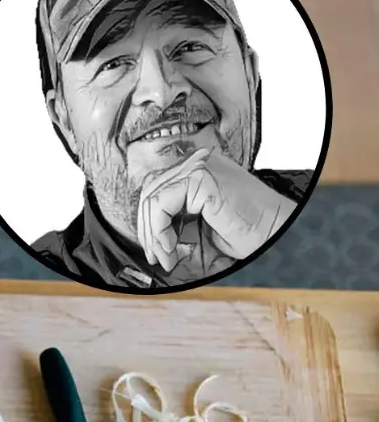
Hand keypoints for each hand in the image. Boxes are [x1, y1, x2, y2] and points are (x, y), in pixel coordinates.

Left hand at [137, 147, 296, 271]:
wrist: (273, 234)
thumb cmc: (246, 233)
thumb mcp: (198, 227)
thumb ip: (174, 221)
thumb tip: (147, 235)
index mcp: (198, 171)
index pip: (157, 190)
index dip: (149, 223)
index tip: (155, 250)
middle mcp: (197, 163)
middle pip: (150, 192)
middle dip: (148, 231)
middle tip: (157, 257)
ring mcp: (199, 167)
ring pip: (152, 199)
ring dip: (153, 235)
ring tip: (167, 256)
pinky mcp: (200, 177)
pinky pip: (161, 204)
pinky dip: (159, 230)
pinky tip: (171, 247)